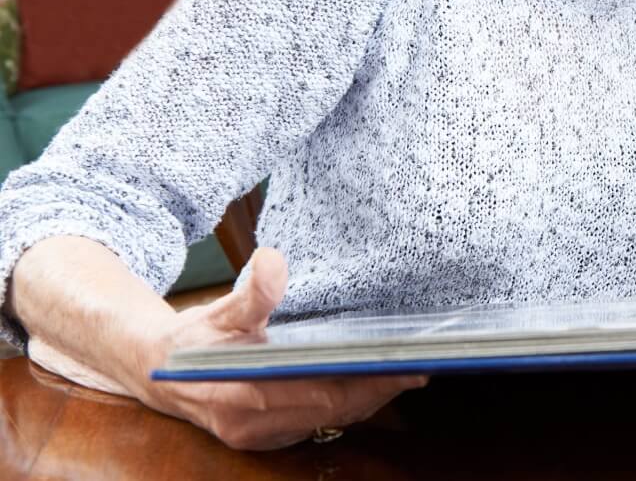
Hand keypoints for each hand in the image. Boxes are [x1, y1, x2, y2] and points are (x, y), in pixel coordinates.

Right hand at [132, 247, 427, 448]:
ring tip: (404, 372)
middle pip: (333, 411)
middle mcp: (252, 426)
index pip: (322, 394)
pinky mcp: (265, 436)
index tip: (403, 366)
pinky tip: (369, 383)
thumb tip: (274, 262)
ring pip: (328, 420)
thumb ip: (251, 292)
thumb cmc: (191, 339)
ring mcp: (259, 436)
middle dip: (378, 390)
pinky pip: (317, 422)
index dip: (367, 383)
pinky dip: (346, 405)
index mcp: (241, 397)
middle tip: (418, 365)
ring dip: (367, 399)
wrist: (153, 369)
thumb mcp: (219, 310)